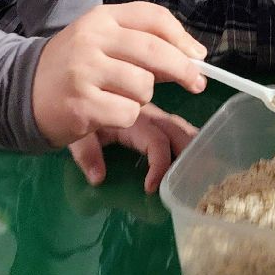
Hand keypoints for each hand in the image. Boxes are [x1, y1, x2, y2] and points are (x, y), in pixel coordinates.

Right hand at [32, 3, 206, 147]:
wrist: (20, 91)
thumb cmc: (72, 66)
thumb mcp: (101, 41)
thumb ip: (143, 42)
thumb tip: (194, 55)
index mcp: (101, 18)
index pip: (153, 17)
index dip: (182, 38)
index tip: (198, 57)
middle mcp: (93, 39)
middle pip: (156, 51)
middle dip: (183, 70)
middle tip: (197, 84)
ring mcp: (85, 71)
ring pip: (144, 86)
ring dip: (142, 98)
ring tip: (121, 98)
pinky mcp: (81, 104)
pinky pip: (128, 113)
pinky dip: (125, 117)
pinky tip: (106, 113)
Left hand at [66, 103, 197, 192]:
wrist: (67, 86)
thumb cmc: (71, 113)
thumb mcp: (74, 133)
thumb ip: (86, 152)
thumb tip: (98, 177)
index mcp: (130, 119)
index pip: (155, 141)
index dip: (160, 164)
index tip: (150, 188)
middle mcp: (144, 114)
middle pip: (175, 130)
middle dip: (190, 152)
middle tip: (200, 176)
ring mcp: (150, 113)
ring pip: (179, 125)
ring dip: (195, 143)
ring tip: (207, 164)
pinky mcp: (151, 114)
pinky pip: (175, 122)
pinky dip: (191, 133)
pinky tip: (202, 145)